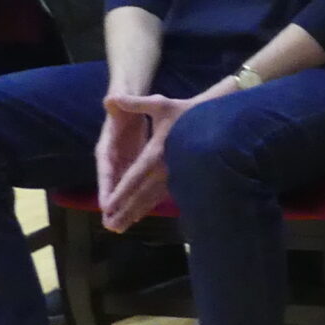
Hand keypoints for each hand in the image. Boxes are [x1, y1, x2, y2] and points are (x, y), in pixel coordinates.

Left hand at [94, 81, 236, 231]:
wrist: (216, 121)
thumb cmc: (185, 112)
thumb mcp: (159, 104)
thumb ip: (134, 103)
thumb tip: (111, 97)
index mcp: (156, 152)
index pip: (134, 177)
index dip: (120, 193)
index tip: (107, 207)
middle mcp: (164, 168)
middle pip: (141, 194)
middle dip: (124, 211)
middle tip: (110, 226)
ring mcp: (173, 175)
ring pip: (150, 199)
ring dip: (134, 213)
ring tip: (120, 227)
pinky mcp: (179, 178)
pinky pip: (160, 196)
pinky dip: (147, 207)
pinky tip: (139, 216)